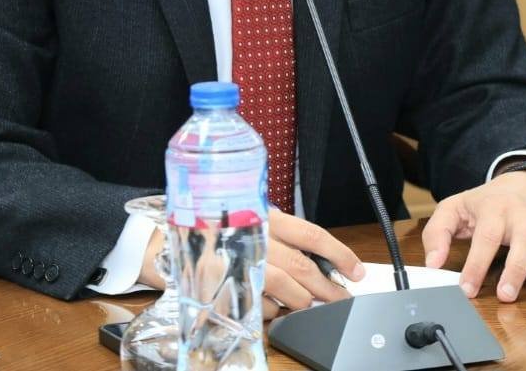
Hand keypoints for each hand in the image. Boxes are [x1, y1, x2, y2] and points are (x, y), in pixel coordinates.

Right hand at [137, 209, 364, 318]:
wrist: (167, 237)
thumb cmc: (213, 223)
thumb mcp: (248, 215)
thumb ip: (278, 232)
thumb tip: (316, 257)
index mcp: (264, 216)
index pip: (312, 235)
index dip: (340, 254)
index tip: (358, 270)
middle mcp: (256, 238)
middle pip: (305, 269)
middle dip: (329, 289)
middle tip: (341, 299)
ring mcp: (242, 265)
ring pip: (288, 292)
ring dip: (304, 303)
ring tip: (310, 305)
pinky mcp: (230, 289)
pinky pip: (264, 307)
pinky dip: (275, 311)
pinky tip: (275, 307)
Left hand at [422, 170, 525, 302]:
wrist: (525, 181)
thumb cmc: (487, 201)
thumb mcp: (456, 207)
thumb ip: (438, 233)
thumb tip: (432, 263)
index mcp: (494, 210)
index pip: (484, 238)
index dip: (475, 264)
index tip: (467, 289)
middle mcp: (522, 219)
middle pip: (520, 245)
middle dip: (515, 271)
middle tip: (508, 295)